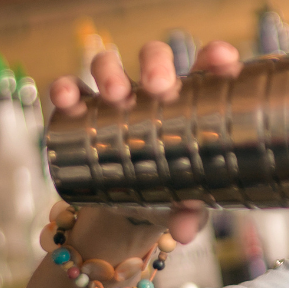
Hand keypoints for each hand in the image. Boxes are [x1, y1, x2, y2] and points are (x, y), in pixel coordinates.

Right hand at [47, 40, 244, 243]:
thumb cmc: (173, 194)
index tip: (223, 60)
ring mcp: (116, 99)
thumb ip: (192, 213)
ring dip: (111, 71)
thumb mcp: (187, 204)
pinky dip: (65, 89)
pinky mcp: (82, 113)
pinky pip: (71, 91)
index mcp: (192, 102)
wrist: (130, 210)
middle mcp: (153, 92)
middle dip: (156, 62)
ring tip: (114, 95)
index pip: (207, 67)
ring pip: (110, 66)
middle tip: (159, 86)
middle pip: (155, 58)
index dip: (217, 56)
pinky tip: (66, 99)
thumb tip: (185, 231)